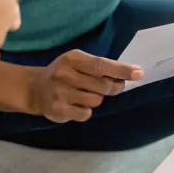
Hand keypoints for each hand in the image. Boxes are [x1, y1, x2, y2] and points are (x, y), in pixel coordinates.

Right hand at [27, 50, 142, 122]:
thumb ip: (100, 66)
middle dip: (113, 87)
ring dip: (96, 99)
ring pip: (96, 101)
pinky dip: (85, 110)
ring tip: (84, 94)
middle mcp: (65, 75)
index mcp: (72, 59)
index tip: (139, 73)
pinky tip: (75, 104)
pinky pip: (85, 113)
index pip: (101, 65)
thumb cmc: (64, 73)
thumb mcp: (78, 62)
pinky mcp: (58, 110)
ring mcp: (60, 93)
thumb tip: (132, 73)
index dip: (121, 70)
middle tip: (112, 86)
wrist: (35, 88)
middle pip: (103, 86)